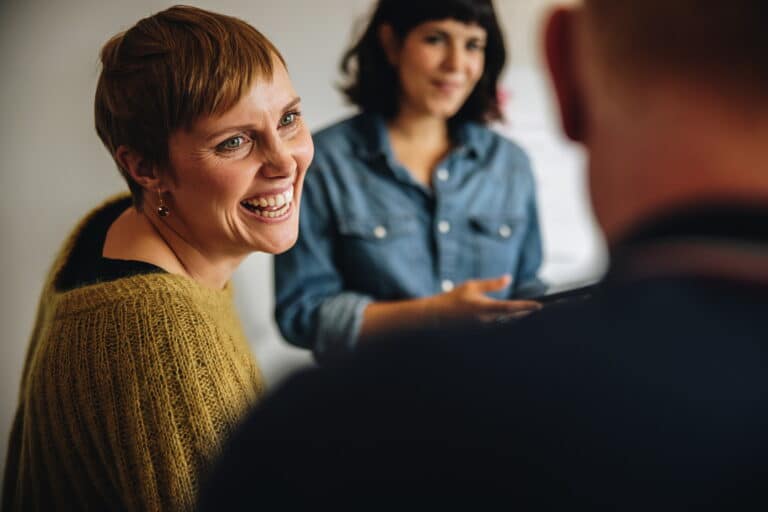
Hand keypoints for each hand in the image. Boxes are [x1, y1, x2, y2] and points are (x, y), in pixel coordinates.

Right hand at [423, 275, 541, 325]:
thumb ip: (492, 284)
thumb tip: (508, 278)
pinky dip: (506, 323)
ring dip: (517, 319)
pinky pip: (497, 328)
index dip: (526, 307)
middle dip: (525, 314)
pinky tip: (512, 320)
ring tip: (528, 314)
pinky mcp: (480, 333)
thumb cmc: (453, 299)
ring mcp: (483, 329)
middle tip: (538, 309)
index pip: (510, 307)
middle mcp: (486, 321)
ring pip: (506, 324)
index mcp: (484, 308)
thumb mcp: (472, 286)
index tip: (539, 305)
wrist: (436, 316)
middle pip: (512, 319)